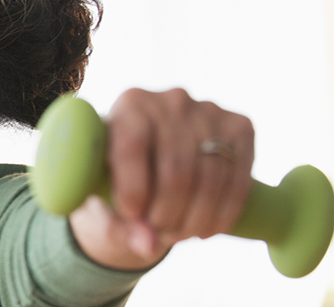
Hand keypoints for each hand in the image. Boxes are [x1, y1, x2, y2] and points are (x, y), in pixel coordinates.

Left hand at [70, 88, 254, 269]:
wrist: (154, 156)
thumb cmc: (117, 175)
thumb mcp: (106, 195)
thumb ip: (119, 222)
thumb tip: (148, 246)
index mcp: (129, 105)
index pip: (132, 145)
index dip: (133, 188)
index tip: (133, 218)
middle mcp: (170, 100)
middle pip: (177, 167)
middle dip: (167, 213)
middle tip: (158, 234)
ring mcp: (210, 110)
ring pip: (211, 177)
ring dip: (196, 218)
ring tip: (178, 235)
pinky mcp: (240, 127)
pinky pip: (239, 178)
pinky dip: (224, 213)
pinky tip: (206, 230)